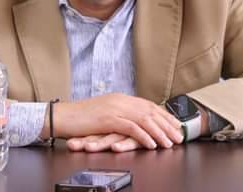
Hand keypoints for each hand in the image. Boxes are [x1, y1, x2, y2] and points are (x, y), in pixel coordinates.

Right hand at [45, 93, 182, 148]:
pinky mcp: (109, 118)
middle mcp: (120, 100)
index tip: (176, 125)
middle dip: (167, 124)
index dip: (164, 115)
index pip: (148, 105)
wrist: (62, 116)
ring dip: (160, 132)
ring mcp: (115, 108)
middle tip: (180, 135)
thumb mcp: (103, 114)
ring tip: (170, 142)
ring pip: (144, 119)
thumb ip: (119, 115)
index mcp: (120, 98)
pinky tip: (152, 144)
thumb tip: (133, 123)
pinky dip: (144, 136)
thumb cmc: (80, 119)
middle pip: (150, 111)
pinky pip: (132, 128)